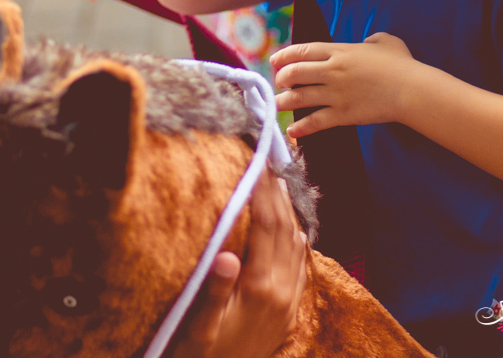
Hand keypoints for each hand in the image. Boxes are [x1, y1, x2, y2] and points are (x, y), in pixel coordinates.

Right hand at [171, 168, 307, 357]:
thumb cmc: (204, 354)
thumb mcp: (201, 327)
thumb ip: (215, 292)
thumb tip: (226, 254)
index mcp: (260, 288)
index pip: (266, 227)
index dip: (262, 192)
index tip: (256, 164)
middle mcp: (281, 291)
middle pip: (285, 229)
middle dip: (277, 193)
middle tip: (268, 163)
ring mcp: (288, 300)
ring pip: (297, 244)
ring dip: (289, 211)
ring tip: (279, 184)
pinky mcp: (289, 309)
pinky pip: (301, 265)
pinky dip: (297, 238)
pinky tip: (292, 228)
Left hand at [271, 33, 418, 138]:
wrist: (411, 90)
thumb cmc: (401, 64)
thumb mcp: (385, 41)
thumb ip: (371, 40)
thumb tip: (367, 43)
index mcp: (339, 51)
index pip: (301, 51)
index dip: (284, 56)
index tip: (275, 61)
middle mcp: (332, 71)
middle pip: (294, 73)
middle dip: (281, 79)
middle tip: (279, 84)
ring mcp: (335, 93)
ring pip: (299, 98)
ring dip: (284, 102)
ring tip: (278, 105)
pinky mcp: (342, 114)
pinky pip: (315, 122)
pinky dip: (301, 128)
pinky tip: (293, 131)